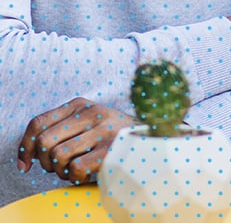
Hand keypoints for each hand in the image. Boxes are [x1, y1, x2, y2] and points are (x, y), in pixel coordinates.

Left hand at [16, 98, 134, 183]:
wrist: (154, 139)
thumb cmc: (113, 136)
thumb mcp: (89, 122)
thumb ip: (61, 129)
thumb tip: (28, 156)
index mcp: (81, 105)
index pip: (38, 123)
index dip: (26, 146)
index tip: (25, 164)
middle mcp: (92, 113)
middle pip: (45, 141)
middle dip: (44, 162)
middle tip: (55, 168)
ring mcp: (104, 130)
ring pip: (58, 156)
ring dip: (61, 171)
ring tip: (73, 171)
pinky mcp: (113, 149)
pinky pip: (76, 168)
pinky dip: (75, 177)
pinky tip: (85, 175)